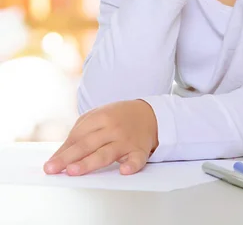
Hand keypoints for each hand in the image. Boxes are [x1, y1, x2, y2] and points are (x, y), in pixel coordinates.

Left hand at [43, 100, 158, 175]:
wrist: (149, 114)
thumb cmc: (118, 117)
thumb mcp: (99, 116)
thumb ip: (80, 132)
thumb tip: (61, 155)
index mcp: (101, 117)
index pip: (78, 136)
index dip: (63, 151)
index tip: (50, 164)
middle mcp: (113, 128)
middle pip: (87, 144)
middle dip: (68, 157)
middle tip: (53, 168)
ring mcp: (126, 140)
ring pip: (106, 153)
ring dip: (89, 162)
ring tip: (74, 171)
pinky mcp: (140, 150)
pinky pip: (136, 159)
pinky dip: (131, 165)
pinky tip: (124, 170)